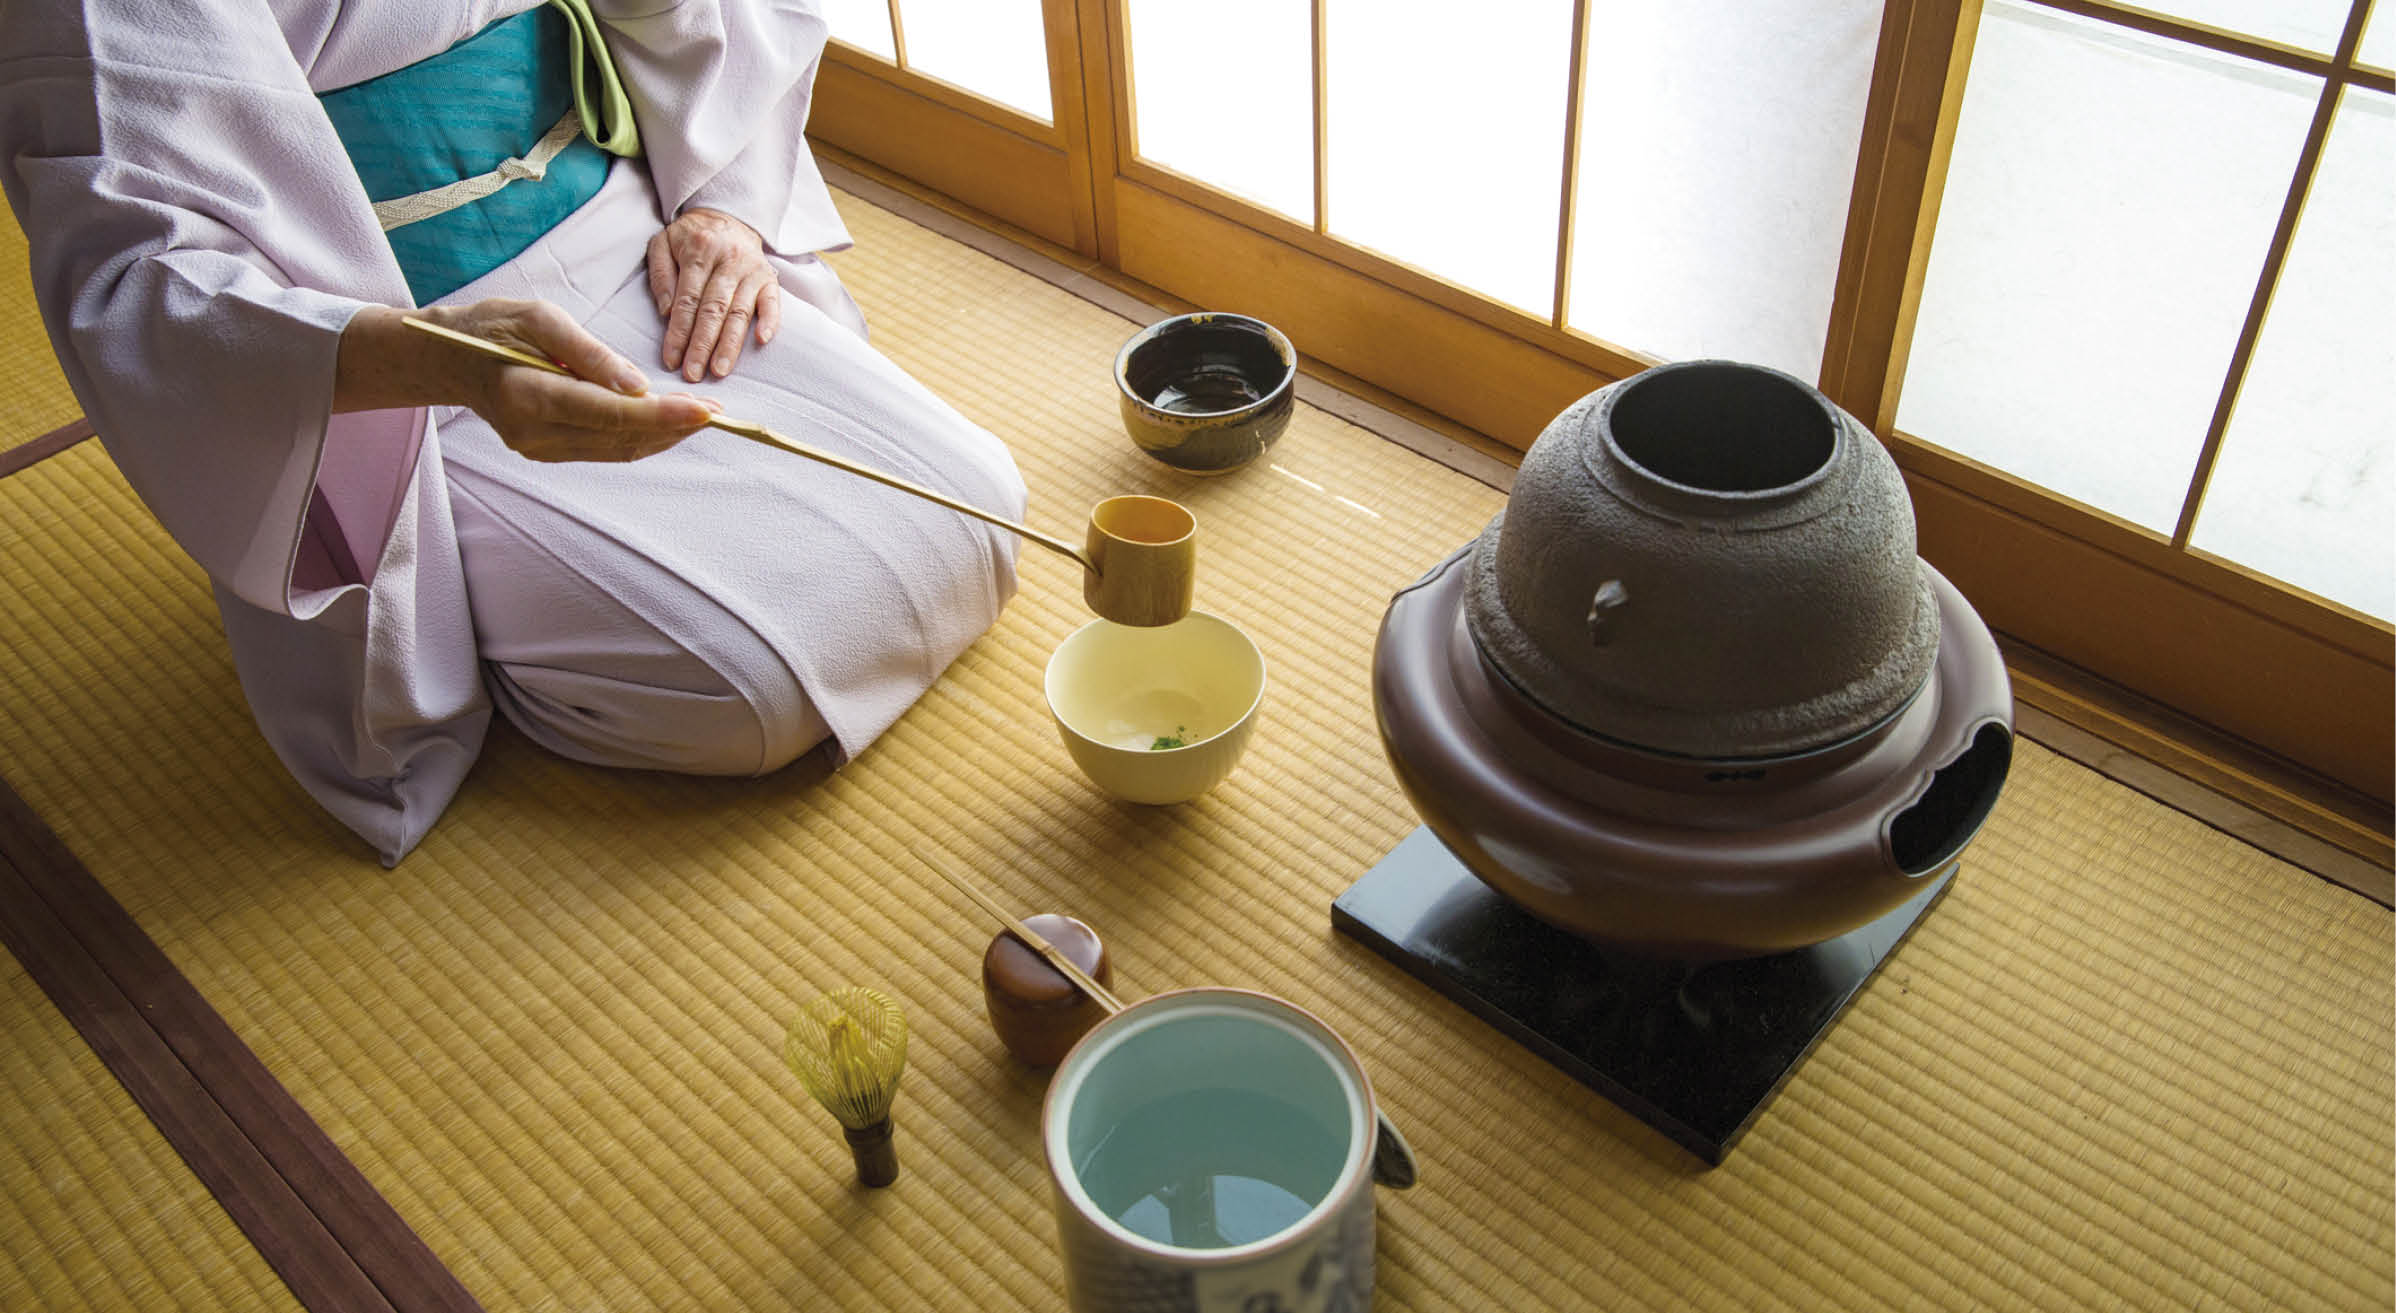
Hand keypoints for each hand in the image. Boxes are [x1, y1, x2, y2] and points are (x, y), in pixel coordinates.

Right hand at [340, 301, 714, 462]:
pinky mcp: (547, 452)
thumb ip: (588, 352)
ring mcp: (539, 449)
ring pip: (618, 449)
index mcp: (528, 396)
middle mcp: (534, 433)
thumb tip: (638, 385)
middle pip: (620, 438)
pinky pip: (604, 449)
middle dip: (674, 426)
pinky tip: (667, 420)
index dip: (663, 415)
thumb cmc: (493, 328)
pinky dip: (640, 435)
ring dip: (664, 435)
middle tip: (719, 411)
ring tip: (703, 416)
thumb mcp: (538, 318)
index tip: (706, 412)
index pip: (610, 413)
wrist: (448, 359)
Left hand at [647, 206, 779, 382]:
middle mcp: (728, 260)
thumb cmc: (690, 237)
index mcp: (699, 251)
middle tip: (693, 373)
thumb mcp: (663, 243)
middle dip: (702, 345)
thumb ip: (660, 275)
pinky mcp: (769, 277)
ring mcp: (751, 269)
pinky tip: (762, 340)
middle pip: (714, 309)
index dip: (679, 332)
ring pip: (740, 311)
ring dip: (730, 344)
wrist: (726, 214)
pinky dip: (770, 320)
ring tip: (719, 370)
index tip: (672, 359)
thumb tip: (667, 312)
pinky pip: (772, 301)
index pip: (687, 299)